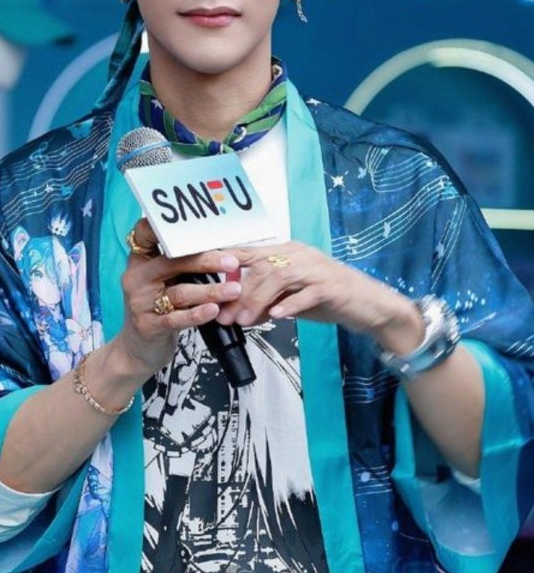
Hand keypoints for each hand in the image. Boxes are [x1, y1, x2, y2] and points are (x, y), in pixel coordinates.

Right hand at [114, 219, 242, 378]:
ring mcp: (140, 302)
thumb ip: (183, 264)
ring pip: (179, 292)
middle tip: (233, 262)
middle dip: (206, 260)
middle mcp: (137, 278)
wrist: (136, 348)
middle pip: (172, 262)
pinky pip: (176, 318)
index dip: (167, 226)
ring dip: (210, 290)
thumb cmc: (157, 307)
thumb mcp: (164, 281)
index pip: (146, 234)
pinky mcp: (148, 326)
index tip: (198, 225)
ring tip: (234, 289)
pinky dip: (197, 314)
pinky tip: (214, 311)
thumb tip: (222, 246)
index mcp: (140, 261)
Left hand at [217, 241, 423, 352]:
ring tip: (245, 320)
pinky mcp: (332, 286)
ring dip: (259, 299)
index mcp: (288, 253)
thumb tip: (236, 314)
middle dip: (240, 292)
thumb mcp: (291, 300)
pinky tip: (277, 316)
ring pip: (280, 277)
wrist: (368, 305)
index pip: (251, 252)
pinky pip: (307, 293)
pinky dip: (290, 304)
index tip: (204, 271)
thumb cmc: (327, 299)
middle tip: (224, 316)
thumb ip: (265, 302)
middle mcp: (300, 255)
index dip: (227, 259)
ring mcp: (317, 269)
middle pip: (262, 266)